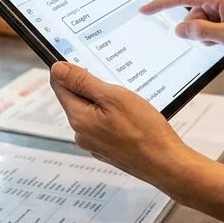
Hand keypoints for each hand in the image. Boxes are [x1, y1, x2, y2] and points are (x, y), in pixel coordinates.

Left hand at [49, 62, 196, 185]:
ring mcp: (95, 143)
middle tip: (116, 78)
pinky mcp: (109, 148)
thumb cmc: (145, 131)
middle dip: (93, 84)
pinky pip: (105, 123)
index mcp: (79, 119)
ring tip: (130, 98)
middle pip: (77, 98)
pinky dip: (115, 114)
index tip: (85, 58)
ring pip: (94, 110)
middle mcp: (82, 133)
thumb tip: (57, 69)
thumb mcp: (113, 97)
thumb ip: (83, 82)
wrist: (166, 164)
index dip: (69, 69)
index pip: (60, 86)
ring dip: (107, 100)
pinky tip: (134, 114)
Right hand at [141, 0, 223, 56]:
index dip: (161, 4)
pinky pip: (210, 25)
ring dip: (208, 35)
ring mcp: (223, 4)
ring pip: (200, 22)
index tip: (145, 9)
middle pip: (192, 14)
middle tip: (218, 39)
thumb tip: (180, 29)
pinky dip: (214, 35)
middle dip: (198, 30)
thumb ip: (201, 32)